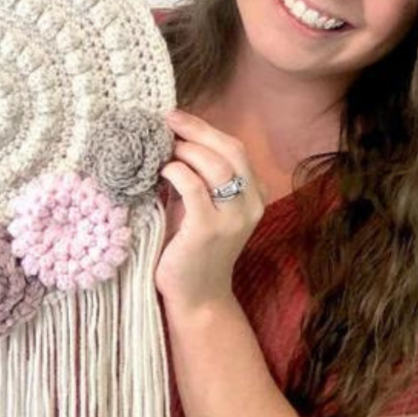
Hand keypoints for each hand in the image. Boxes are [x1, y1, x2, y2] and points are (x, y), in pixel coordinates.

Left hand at [155, 109, 267, 310]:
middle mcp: (251, 204)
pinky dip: (176, 172)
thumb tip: (170, 138)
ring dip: (185, 150)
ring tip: (163, 149)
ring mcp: (233, 217)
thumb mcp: (202, 207)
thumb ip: (197, 176)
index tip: (178, 119)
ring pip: (215, 164)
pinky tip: (162, 171)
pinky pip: (193, 187)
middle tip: (167, 121)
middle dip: (197, 129)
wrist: (197, 297)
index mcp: (255, 195)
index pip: (235, 148)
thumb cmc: (193, 249)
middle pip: (230, 150)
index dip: (206, 129)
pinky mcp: (209, 229)